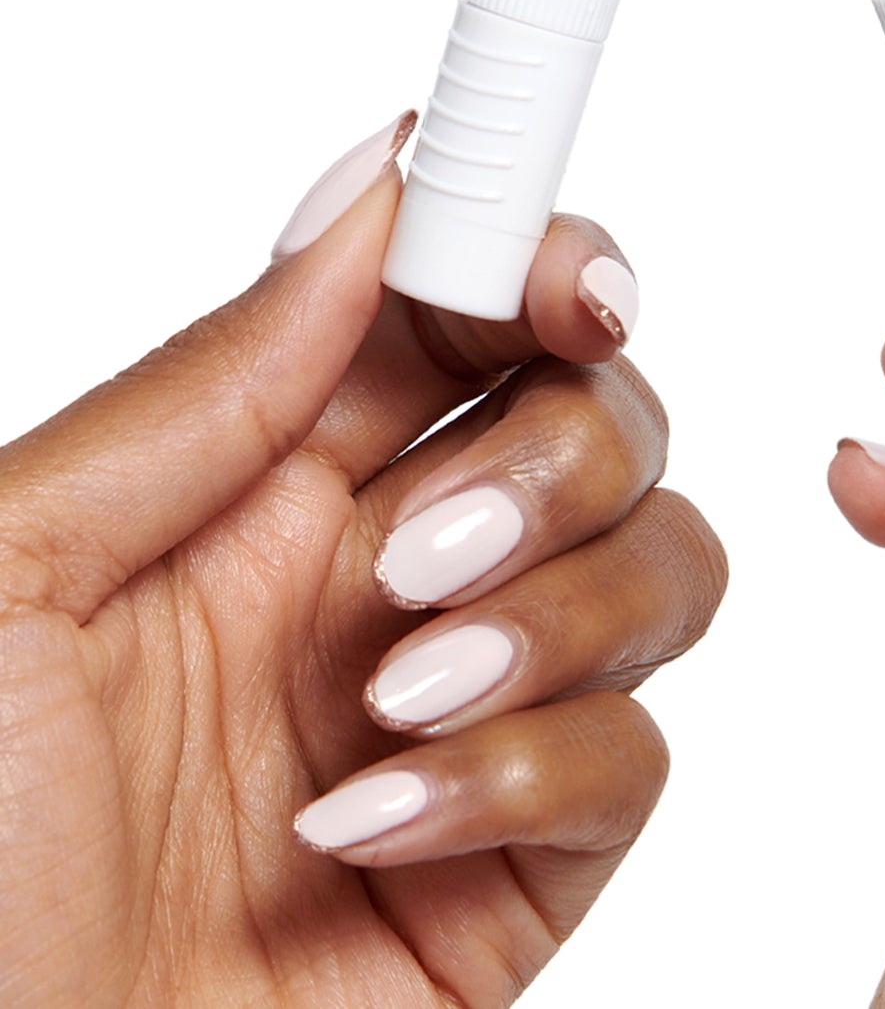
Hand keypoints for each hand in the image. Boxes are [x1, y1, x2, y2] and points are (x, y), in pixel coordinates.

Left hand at [0, 114, 725, 1007]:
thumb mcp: (16, 571)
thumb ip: (215, 382)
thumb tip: (373, 194)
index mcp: (270, 478)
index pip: (464, 310)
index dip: (542, 266)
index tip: (574, 286)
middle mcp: (388, 573)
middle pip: (598, 421)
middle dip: (557, 459)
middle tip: (422, 546)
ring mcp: (473, 706)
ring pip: (659, 563)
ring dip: (565, 609)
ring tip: (403, 690)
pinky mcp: (525, 852)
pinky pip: (632, 757)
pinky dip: (529, 772)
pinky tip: (373, 827)